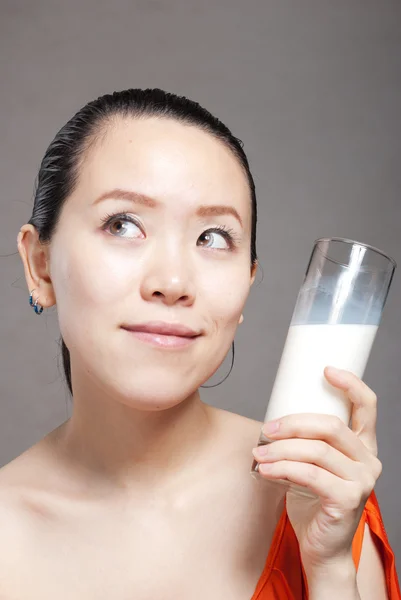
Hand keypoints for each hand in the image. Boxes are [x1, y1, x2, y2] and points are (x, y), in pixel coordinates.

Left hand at [252, 366, 382, 569]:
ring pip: (317, 450)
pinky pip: (310, 474)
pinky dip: (283, 468)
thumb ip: (306, 441)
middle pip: (331, 425)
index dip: (350, 383)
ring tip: (259, 452)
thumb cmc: (313, 500)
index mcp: (363, 446)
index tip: (326, 369)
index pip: (367, 406)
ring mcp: (362, 481)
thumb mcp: (314, 463)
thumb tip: (272, 420)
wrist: (321, 547)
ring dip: (281, 448)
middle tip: (267, 429)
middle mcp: (369, 460)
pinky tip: (265, 469)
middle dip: (294, 422)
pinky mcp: (347, 499)